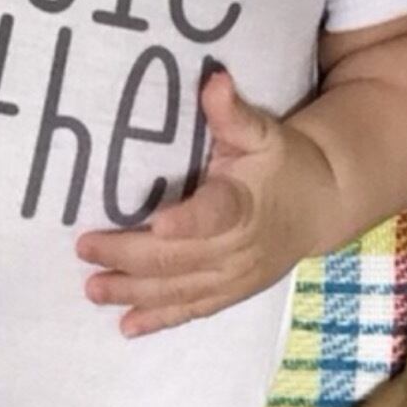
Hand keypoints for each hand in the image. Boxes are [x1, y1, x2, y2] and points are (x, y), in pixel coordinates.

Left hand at [76, 70, 331, 336]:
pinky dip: (160, 320)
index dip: (189, 221)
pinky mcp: (231, 293)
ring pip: (181, 290)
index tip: (157, 223)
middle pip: (182, 258)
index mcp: (246, 202)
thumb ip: (233, 113)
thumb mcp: (264, 132)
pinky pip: (193, 311)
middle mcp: (240, 246)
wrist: (320, 205)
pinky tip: (127, 326)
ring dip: (135, 292)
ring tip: (93, 288)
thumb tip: (213, 79)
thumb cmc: (283, 163)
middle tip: (86, 247)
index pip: (216, 214)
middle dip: (131, 255)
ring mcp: (236, 276)